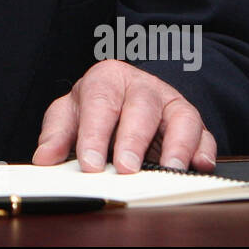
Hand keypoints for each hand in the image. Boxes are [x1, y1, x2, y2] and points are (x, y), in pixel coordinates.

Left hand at [32, 60, 216, 172]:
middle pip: (140, 107)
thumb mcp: (70, 114)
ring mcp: (169, 102)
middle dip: (133, 139)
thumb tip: (44, 158)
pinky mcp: (191, 122)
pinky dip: (203, 149)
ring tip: (168, 170)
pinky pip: (204, 133)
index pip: (100, 102)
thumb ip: (56, 134)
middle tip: (126, 169)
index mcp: (107, 79)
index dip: (94, 134)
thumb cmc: (96, 106)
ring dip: (176, 145)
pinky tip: (198, 165)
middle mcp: (141, 87)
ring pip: (180, 117)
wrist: (125, 97)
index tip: (90, 163)